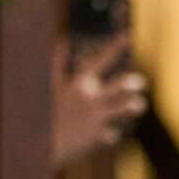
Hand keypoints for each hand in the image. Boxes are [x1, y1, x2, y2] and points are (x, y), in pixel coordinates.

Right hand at [52, 34, 148, 169]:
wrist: (38, 143)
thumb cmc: (45, 110)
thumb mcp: (50, 84)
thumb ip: (58, 63)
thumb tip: (62, 41)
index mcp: (79, 82)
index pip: (101, 59)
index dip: (116, 46)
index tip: (130, 35)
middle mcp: (90, 98)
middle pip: (120, 86)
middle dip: (133, 83)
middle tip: (140, 81)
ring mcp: (95, 117)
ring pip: (125, 109)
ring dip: (134, 105)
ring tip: (138, 104)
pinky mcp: (96, 136)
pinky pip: (113, 134)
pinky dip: (112, 133)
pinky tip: (111, 132)